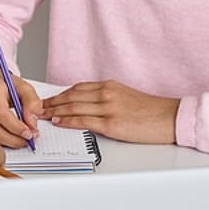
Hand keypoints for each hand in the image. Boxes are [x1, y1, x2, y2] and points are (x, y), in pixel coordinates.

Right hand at [0, 70, 42, 147]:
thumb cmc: (7, 87)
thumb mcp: (25, 89)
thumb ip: (33, 104)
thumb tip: (32, 124)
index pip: (1, 113)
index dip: (16, 127)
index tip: (29, 134)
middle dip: (13, 139)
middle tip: (27, 140)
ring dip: (8, 142)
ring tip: (20, 139)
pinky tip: (9, 137)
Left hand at [40, 80, 178, 143]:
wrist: (171, 117)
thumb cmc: (152, 111)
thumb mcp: (126, 97)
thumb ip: (107, 98)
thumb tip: (90, 106)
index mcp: (110, 86)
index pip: (77, 88)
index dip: (60, 94)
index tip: (49, 99)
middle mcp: (106, 93)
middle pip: (71, 96)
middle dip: (52, 102)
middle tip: (37, 107)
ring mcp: (108, 108)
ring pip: (74, 107)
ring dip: (55, 111)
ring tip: (42, 115)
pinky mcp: (112, 124)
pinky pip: (84, 121)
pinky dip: (68, 121)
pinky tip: (59, 122)